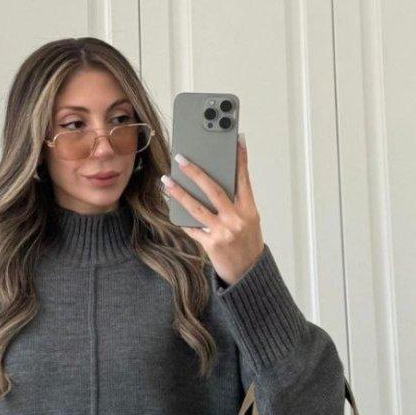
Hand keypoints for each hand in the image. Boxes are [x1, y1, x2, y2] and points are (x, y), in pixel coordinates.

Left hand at [161, 134, 265, 285]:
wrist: (248, 273)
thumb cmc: (248, 244)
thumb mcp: (249, 220)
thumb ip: (237, 202)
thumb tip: (220, 181)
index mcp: (249, 210)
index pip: (243, 180)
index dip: (240, 159)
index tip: (235, 140)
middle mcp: (236, 220)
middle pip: (214, 190)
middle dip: (196, 173)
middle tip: (181, 160)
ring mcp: (222, 232)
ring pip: (196, 208)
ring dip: (179, 193)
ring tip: (166, 181)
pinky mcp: (211, 244)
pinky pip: (192, 228)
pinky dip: (182, 218)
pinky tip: (171, 207)